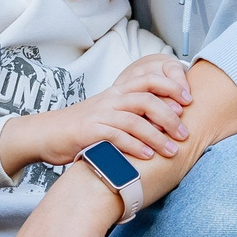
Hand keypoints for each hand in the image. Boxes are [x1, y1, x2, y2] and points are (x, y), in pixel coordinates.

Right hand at [1, 55, 193, 174]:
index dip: (171, 86)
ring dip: (157, 136)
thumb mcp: (109, 113)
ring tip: (172, 150)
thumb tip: (165, 120)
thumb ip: (132, 112)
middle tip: (185, 133)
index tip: (189, 101)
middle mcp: (110, 100)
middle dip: (170, 116)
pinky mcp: (89, 132)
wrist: (47, 134)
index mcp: (117, 92)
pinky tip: (148, 157)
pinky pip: (116, 137)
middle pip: (147, 99)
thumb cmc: (83, 127)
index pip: (149, 80)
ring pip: (135, 120)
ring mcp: (99, 115)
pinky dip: (134, 146)